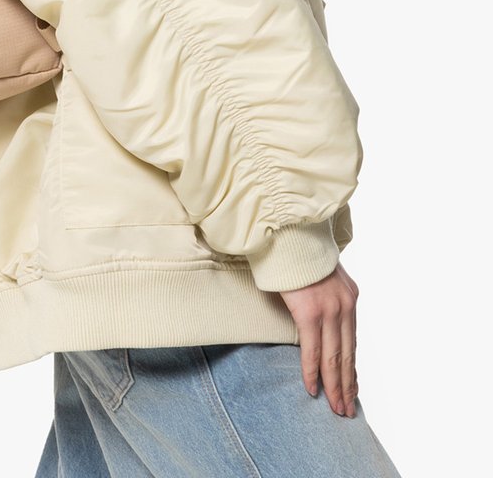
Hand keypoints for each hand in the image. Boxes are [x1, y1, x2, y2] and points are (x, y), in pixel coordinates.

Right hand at [278, 262, 359, 417]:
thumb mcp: (322, 275)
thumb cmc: (298, 252)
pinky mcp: (309, 312)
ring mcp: (328, 310)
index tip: (353, 390)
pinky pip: (312, 351)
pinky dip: (312, 373)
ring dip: (334, 387)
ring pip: (334, 359)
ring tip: (335, 409)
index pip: (352, 342)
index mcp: (350, 297)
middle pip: (347, 355)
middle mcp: (344, 305)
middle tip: (347, 410)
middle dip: (347, 386)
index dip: (352, 370)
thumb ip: (326, 297)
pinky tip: (312, 389)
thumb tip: (321, 319)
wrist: (288, 231)